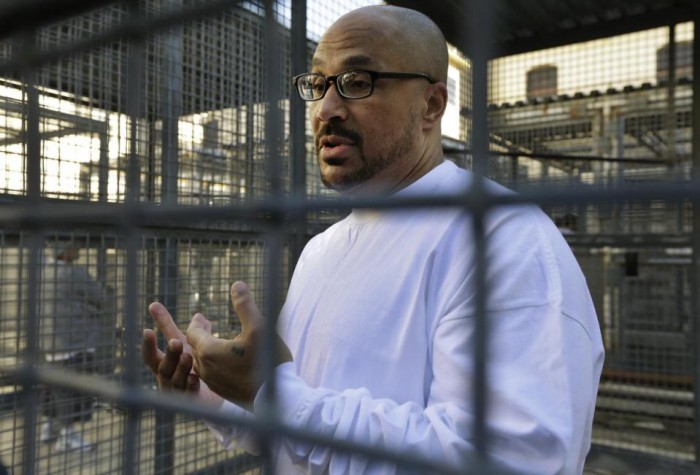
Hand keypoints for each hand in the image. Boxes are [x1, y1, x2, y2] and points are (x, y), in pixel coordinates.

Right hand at [142, 302, 222, 406]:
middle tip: (176, 342)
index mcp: (163, 365)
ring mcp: (178, 392)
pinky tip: (195, 377)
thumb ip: (171, 327)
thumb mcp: (181, 345)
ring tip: (187, 356)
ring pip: (176, 381)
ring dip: (181, 368)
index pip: (151, 356)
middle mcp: (167, 379)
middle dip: (170, 355)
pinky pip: (190, 395)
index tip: (148, 330)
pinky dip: (190, 386)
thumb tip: (173, 308)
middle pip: (164, 368)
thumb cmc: (190, 366)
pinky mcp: (192, 401)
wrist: (209, 393)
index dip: (148, 345)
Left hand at [186, 281, 292, 407]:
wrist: (277, 400)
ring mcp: (213, 383)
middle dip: (197, 334)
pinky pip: (209, 374)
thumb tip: (236, 284)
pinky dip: (211, 363)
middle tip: (204, 325)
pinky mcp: (222, 392)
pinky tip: (224, 361)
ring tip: (213, 342)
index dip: (197, 322)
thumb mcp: (260, 328)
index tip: (201, 317)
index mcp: (209, 351)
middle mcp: (205, 369)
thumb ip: (245, 306)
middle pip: (194, 347)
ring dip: (203, 349)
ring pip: (201, 362)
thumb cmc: (268, 362)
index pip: (192, 332)